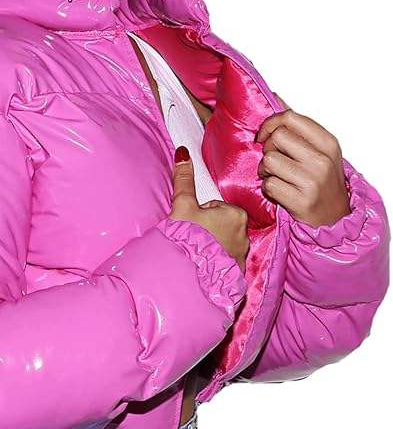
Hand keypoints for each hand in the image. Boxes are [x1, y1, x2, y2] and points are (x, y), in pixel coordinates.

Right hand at [170, 146, 249, 272]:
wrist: (189, 276)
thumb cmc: (187, 238)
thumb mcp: (183, 206)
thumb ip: (184, 179)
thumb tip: (183, 152)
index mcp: (235, 214)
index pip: (215, 207)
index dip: (200, 215)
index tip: (193, 226)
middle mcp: (245, 233)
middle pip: (221, 224)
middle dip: (208, 230)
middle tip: (193, 239)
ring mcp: (242, 255)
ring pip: (224, 242)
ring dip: (212, 246)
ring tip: (197, 254)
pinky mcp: (237, 273)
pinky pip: (227, 262)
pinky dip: (216, 263)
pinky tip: (204, 267)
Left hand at [255, 94, 350, 227]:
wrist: (334, 218)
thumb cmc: (322, 181)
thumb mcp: (318, 150)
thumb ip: (297, 126)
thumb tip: (275, 96)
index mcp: (328, 143)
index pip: (290, 117)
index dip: (270, 124)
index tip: (264, 136)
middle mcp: (322, 160)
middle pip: (277, 137)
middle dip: (267, 148)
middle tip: (273, 161)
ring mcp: (312, 180)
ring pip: (269, 161)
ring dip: (265, 171)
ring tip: (276, 177)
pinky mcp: (300, 200)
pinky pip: (268, 184)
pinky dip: (268, 188)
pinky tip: (279, 191)